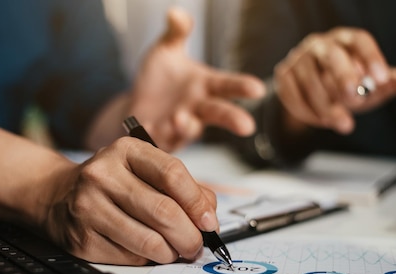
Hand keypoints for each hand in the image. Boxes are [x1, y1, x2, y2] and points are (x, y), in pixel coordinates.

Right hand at [42, 136, 217, 264]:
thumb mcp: (143, 169)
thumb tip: (208, 216)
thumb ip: (181, 186)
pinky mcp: (82, 239)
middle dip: (190, 236)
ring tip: (176, 251)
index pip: (172, 174)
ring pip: (149, 241)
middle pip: (164, 212)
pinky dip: (148, 259)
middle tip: (197, 245)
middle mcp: (103, 175)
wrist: (57, 195)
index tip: (209, 222)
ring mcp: (89, 207)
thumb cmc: (111, 183)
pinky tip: (148, 252)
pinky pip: (130, 257)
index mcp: (125, 150)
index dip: (198, 203)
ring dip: (172, 253)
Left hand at [129, 7, 264, 150]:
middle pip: (219, 113)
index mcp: (205, 85)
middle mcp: (197, 107)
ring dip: (187, 126)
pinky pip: (163, 138)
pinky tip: (151, 127)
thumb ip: (176, 33)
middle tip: (247, 127)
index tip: (258, 89)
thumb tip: (175, 13)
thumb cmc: (159, 77)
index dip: (243, 87)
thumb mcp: (166, 50)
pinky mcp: (162, 137)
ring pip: (191, 129)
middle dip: (233, 119)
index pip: (228, 85)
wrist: (136, 102)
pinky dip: (158, 134)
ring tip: (179, 119)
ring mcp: (181, 125)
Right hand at [274, 27, 395, 134]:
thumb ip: (394, 83)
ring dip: (325, 104)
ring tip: (343, 123)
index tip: (382, 79)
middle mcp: (320, 44)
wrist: (314, 93)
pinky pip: (292, 94)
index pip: (360, 41)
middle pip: (331, 55)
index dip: (371, 58)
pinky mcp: (283, 76)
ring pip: (309, 79)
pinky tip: (322, 121)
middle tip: (355, 99)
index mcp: (345, 39)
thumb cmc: (347, 83)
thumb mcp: (372, 83)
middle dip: (342, 77)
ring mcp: (298, 59)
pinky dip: (307, 111)